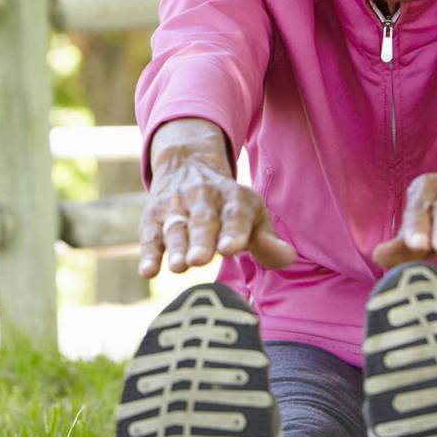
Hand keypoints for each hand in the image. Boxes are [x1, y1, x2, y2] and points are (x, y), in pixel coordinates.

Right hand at [138, 154, 295, 277]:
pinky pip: (150, 234)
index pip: (235, 215)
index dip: (233, 231)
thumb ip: (268, 240)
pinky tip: (148, 271)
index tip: (230, 249)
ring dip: (176, 247)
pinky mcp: (154, 216)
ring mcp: (176, 206)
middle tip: (200, 260)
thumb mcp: (253, 215)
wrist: (189, 165)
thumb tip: (289, 257)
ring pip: (176, 227)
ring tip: (179, 267)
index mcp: (234, 197)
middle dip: (201, 241)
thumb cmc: (231, 207)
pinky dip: (149, 252)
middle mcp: (204, 197)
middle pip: (203, 221)